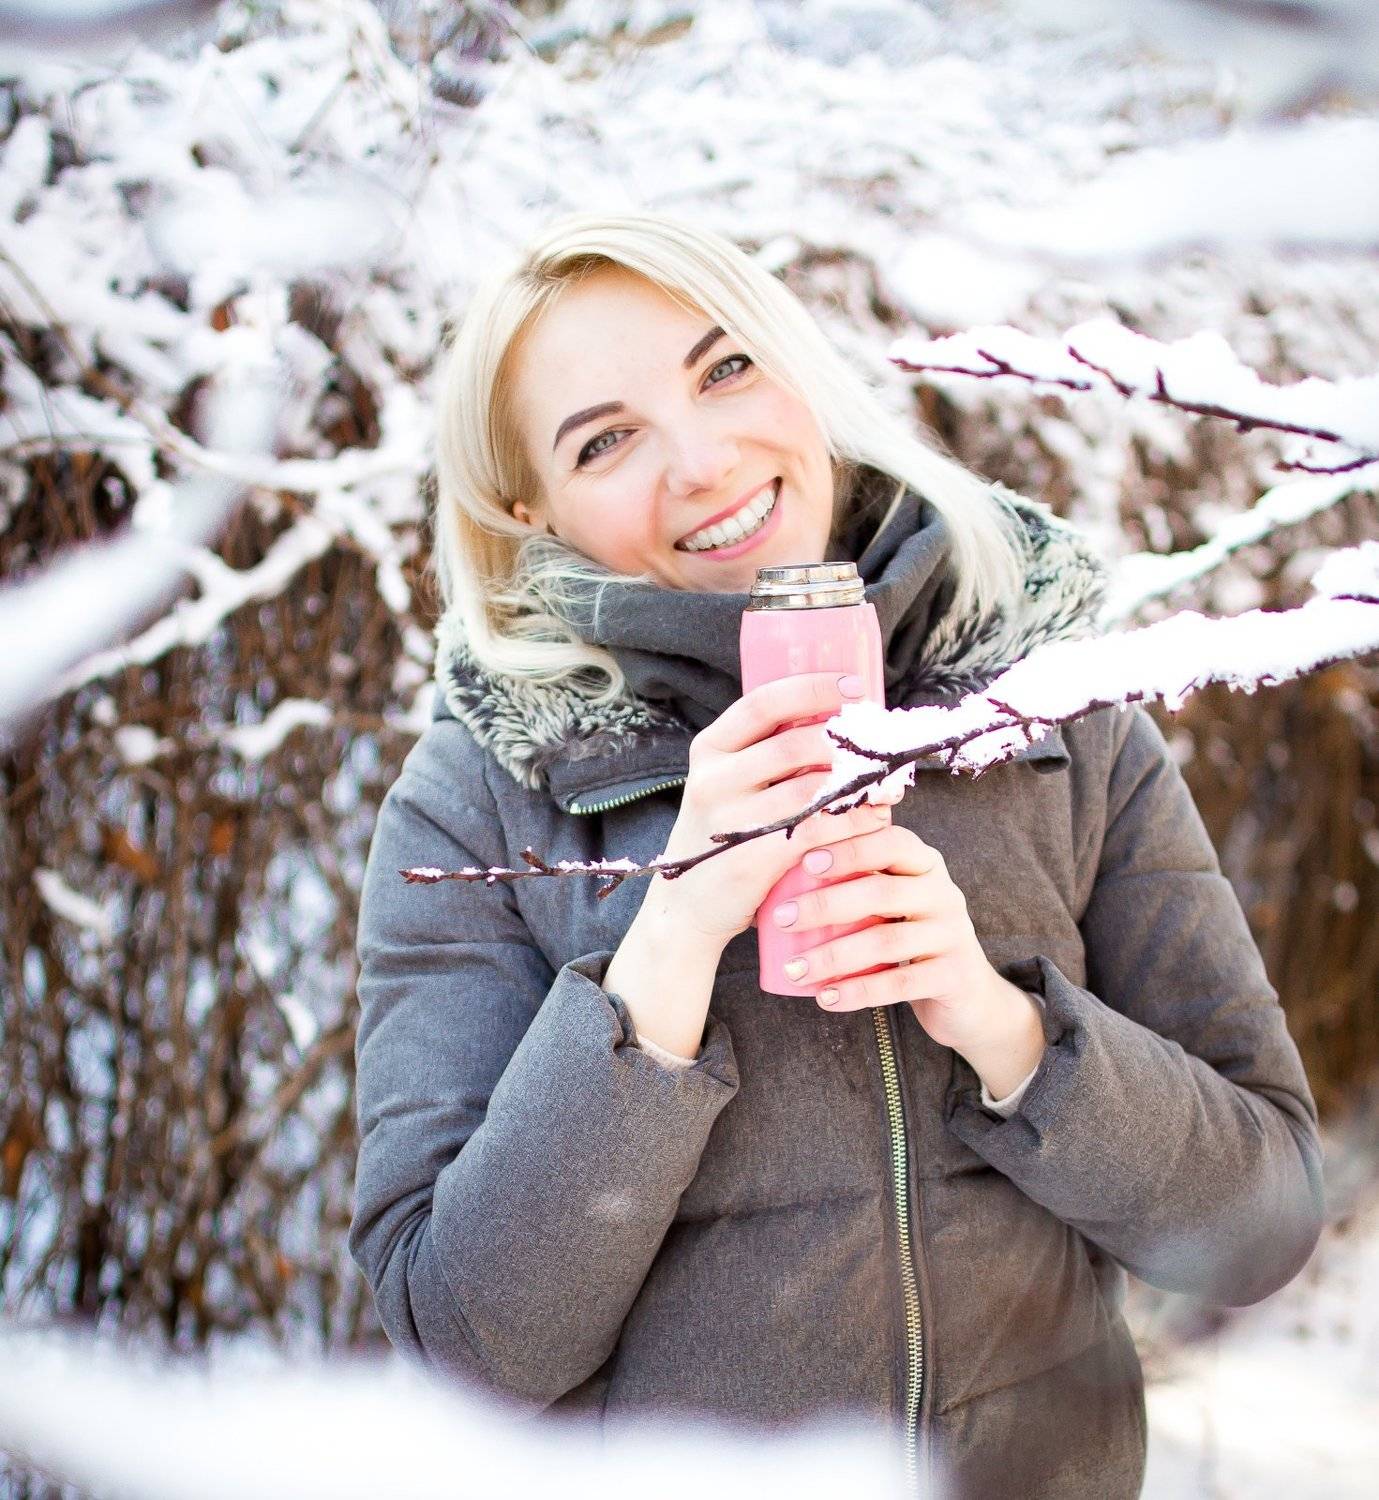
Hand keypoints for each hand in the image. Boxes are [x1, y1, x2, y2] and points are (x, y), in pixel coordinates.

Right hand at [652, 670, 893, 945]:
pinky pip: (813, 832)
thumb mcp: (728, 787)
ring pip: (809, 789)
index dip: (813, 689)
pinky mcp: (747, 860)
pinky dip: (851, 824)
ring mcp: (727, 819)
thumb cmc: (725, 838)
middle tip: (883, 748)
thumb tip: (843, 728)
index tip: (856, 688)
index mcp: (710, 748)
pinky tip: (874, 821)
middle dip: (847, 743)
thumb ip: (767, 758)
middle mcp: (712, 778)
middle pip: (793, 744)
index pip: (763, 703)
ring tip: (889, 787)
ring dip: (858, 786)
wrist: (686, 908)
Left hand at [770, 820, 1044, 1091]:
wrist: (967, 996)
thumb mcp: (893, 904)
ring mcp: (952, 934)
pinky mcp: (953, 976)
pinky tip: (826, 998)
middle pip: (882, 892)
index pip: (890, 842)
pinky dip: (858, 991)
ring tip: (793, 969)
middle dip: (825, 904)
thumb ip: (856, 884)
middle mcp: (944, 893)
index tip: (805, 862)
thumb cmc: (909, 939)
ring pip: (886, 941)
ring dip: (832, 956)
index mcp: (925, 864)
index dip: (849, 849)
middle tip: (782, 918)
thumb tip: (775, 877)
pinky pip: (899, 983)